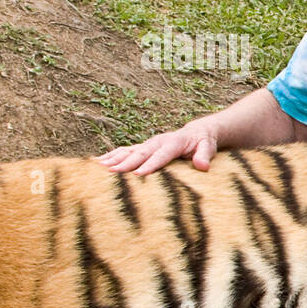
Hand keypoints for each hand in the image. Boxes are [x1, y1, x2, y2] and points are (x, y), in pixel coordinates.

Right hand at [96, 125, 218, 175]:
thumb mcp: (208, 147)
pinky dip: (111, 155)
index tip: (138, 174)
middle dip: (126, 163)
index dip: (150, 165)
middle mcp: (157, 141)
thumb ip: (205, 156)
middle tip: (112, 172)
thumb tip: (203, 166)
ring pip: (129, 151)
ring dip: (114, 158)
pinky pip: (125, 150)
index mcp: (173, 142)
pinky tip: (97, 162)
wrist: (197, 133)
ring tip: (99, 167)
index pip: (161, 155)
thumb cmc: (203, 142)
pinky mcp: (143, 147)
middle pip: (141, 153)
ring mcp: (148, 144)